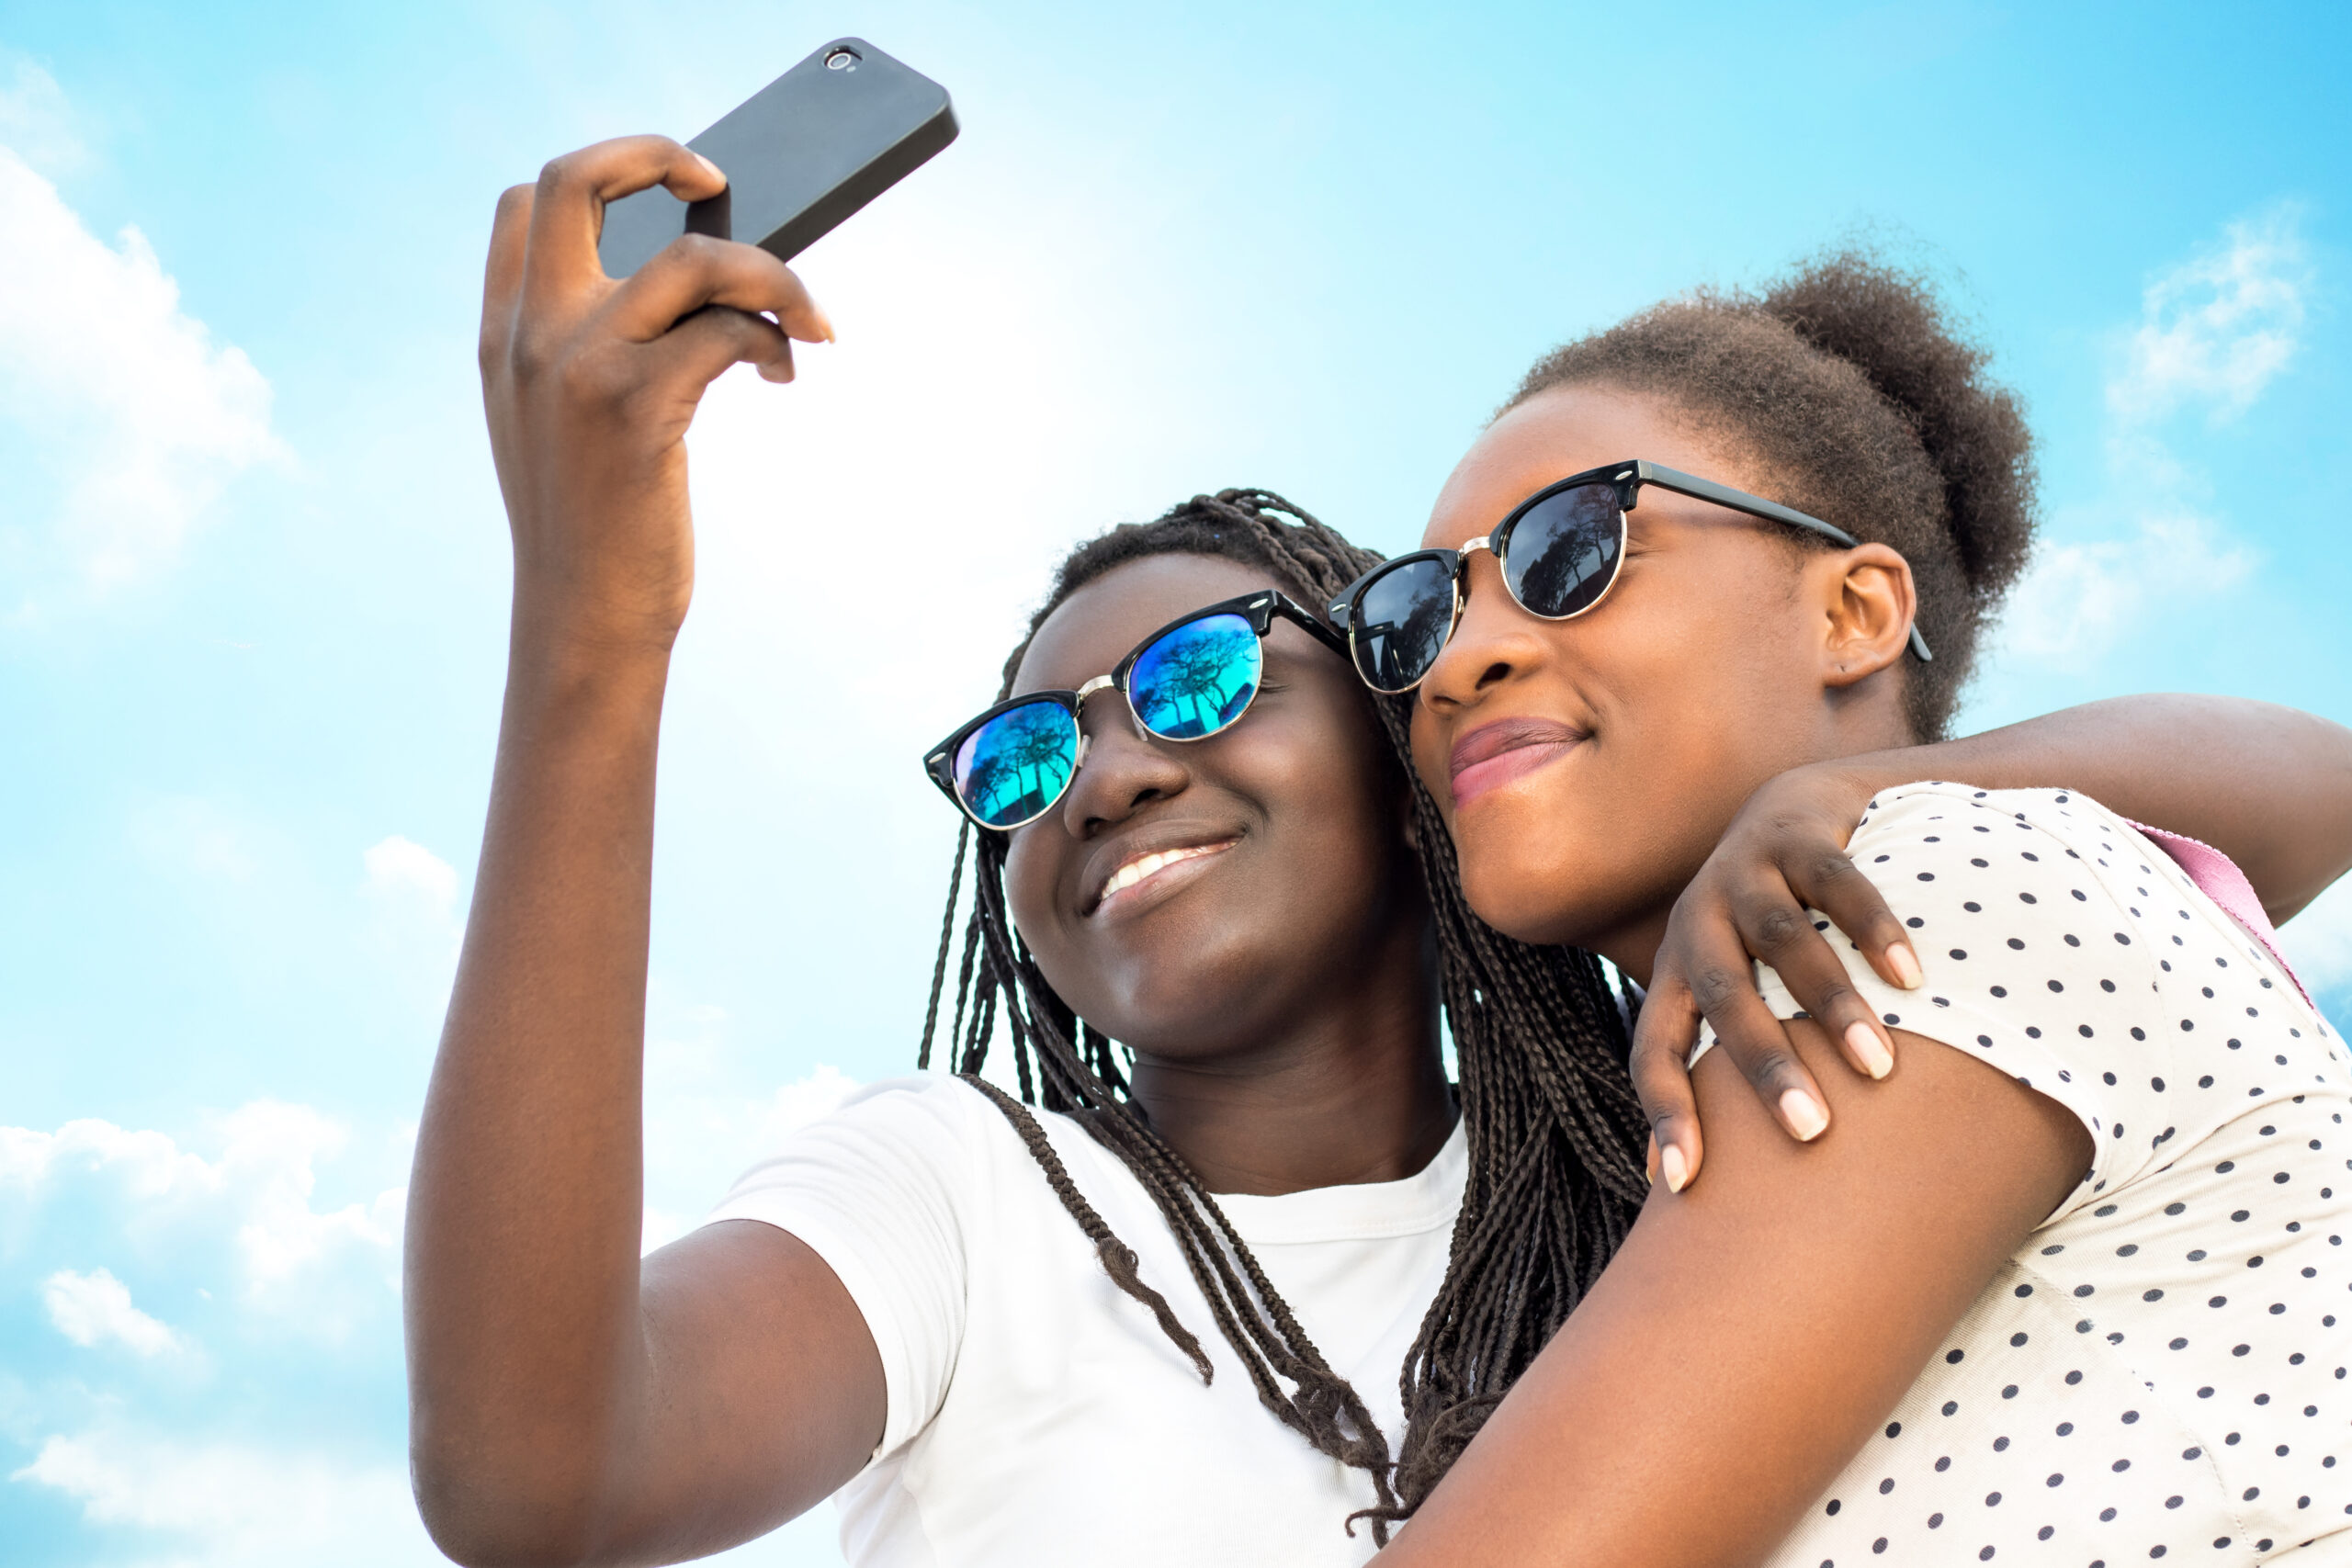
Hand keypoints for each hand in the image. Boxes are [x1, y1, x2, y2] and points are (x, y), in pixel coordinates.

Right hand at [479, 135, 833, 656]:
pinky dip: (774, 339)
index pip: (521, 204)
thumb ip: (588, 352)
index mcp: (502, 337)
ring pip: (690, 258)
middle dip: (656, 155)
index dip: (599, 173)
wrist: (583, 622)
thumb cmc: (597, 531)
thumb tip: (697, 291)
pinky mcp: (634, 408)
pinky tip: (784, 369)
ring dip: (771, 274)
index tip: (666, 193)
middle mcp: (528, 336)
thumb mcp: (561, 429)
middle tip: (720, 183)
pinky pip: (727, 331)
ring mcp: (576, 366)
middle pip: (572, 181)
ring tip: (804, 320)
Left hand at [1629, 761, 1926, 1190]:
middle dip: (1763, 1065)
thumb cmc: (1762, 933)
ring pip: (1781, 940)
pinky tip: (1913, 976)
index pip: (1652, 1047)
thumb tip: (1694, 1181)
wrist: (1793, 806)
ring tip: (1877, 1065)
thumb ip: (1722, 1063)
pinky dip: (1873, 929)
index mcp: (1675, 971)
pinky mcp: (1798, 834)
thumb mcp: (1733, 988)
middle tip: (1811, 1131)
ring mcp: (1744, 872)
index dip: (1663, 1112)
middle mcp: (1698, 921)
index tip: (1684, 1184)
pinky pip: (1837, 882)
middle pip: (1722, 997)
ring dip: (1828, 1004)